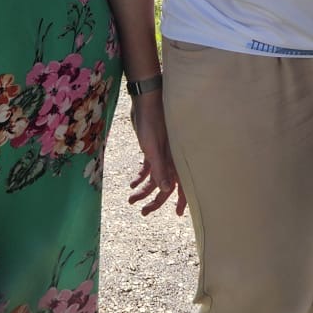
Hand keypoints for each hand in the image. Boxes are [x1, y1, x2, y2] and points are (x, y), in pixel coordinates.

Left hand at [127, 92, 184, 216]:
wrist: (145, 100)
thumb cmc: (152, 121)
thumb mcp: (153, 147)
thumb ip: (161, 168)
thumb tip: (167, 190)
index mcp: (176, 159)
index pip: (182, 184)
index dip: (181, 200)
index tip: (177, 213)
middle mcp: (171, 158)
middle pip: (166, 185)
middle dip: (156, 200)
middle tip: (144, 212)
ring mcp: (162, 154)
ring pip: (155, 178)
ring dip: (144, 190)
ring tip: (131, 200)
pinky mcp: (152, 149)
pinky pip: (148, 168)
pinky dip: (140, 177)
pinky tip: (132, 183)